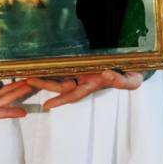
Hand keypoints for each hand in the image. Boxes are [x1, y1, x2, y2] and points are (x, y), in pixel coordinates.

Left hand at [19, 69, 143, 109]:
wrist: (135, 62)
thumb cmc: (134, 72)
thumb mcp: (132, 80)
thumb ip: (121, 81)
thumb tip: (106, 75)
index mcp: (94, 84)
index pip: (74, 94)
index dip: (61, 100)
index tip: (47, 106)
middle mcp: (84, 78)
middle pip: (61, 84)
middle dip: (45, 84)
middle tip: (27, 81)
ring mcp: (82, 68)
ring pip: (60, 73)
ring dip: (45, 74)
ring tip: (27, 72)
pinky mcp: (82, 58)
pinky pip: (64, 61)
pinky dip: (52, 62)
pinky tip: (39, 60)